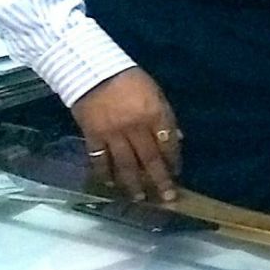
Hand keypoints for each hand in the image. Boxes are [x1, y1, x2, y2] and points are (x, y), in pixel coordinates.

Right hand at [70, 67, 182, 201]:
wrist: (92, 71)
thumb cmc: (129, 80)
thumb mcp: (156, 93)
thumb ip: (166, 117)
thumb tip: (176, 139)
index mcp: (154, 114)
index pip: (168, 143)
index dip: (174, 160)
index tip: (177, 173)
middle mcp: (136, 128)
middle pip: (150, 159)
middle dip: (160, 180)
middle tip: (167, 198)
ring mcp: (113, 134)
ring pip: (126, 164)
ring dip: (134, 183)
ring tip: (140, 198)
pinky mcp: (93, 136)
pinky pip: (100, 160)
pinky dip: (105, 174)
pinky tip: (110, 185)